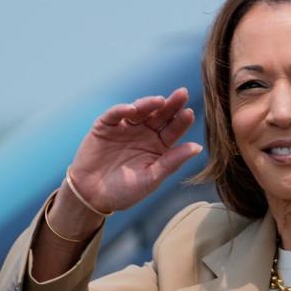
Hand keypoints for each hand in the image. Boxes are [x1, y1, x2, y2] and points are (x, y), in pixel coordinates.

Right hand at [67, 87, 202, 212]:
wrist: (92, 196)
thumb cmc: (124, 191)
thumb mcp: (151, 179)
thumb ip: (171, 162)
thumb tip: (197, 147)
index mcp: (158, 146)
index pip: (173, 130)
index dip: (181, 122)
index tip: (189, 113)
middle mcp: (144, 134)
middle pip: (160, 115)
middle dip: (171, 105)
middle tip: (182, 94)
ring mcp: (125, 128)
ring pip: (139, 111)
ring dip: (149, 104)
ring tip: (160, 101)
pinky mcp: (105, 127)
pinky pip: (114, 115)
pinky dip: (122, 110)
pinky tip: (132, 109)